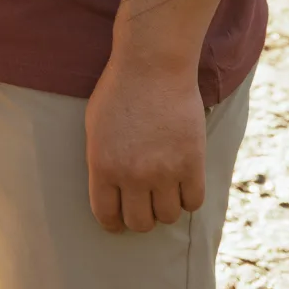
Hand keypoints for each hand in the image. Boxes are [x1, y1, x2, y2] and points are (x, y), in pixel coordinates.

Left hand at [84, 58, 205, 232]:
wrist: (152, 65)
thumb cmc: (119, 90)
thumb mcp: (95, 126)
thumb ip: (101, 161)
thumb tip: (110, 191)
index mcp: (102, 165)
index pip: (106, 215)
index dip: (114, 222)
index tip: (120, 219)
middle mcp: (132, 175)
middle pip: (140, 223)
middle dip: (141, 216)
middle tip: (145, 204)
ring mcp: (164, 172)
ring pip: (168, 217)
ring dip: (166, 206)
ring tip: (165, 189)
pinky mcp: (191, 164)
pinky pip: (193, 202)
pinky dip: (189, 197)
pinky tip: (183, 182)